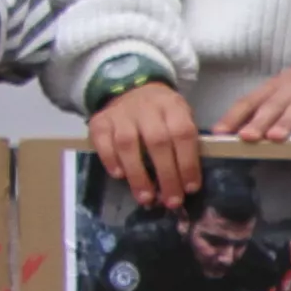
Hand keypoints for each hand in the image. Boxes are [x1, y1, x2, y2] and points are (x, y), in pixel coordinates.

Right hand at [87, 79, 202, 204]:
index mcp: (172, 106)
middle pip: (157, 141)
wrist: (129, 90)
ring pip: (128, 143)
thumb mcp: (179, 116)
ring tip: (146, 197)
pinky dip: (111, 160)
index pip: (183, 133)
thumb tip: (187, 183)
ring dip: (138, 175)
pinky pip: (103, 142)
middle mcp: (147, 107)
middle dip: (167, 175)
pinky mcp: (100, 121)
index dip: (188, 162)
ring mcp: (121, 113)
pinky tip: (120, 176)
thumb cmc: (160, 114)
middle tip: (171, 200)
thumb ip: (185, 143)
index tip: (191, 188)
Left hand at [218, 44, 290, 139]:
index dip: (234, 116)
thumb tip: (240, 135)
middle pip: (272, 104)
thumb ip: (267, 108)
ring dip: (287, 122)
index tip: (219, 133)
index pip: (250, 100)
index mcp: (276, 86)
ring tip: (275, 138)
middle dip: (258, 121)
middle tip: (245, 137)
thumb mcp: (286, 90)